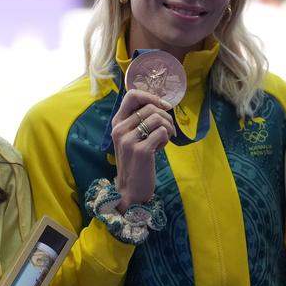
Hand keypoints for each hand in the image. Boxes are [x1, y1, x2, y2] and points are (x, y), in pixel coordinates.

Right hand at [111, 89, 176, 209]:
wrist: (130, 190)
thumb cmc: (135, 162)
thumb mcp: (131, 138)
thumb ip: (139, 121)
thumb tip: (161, 104)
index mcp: (117, 123)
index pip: (132, 95)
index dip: (151, 97)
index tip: (163, 107)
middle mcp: (120, 129)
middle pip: (150, 107)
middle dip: (166, 117)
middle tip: (168, 130)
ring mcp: (128, 140)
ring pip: (158, 118)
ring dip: (168, 128)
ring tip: (164, 140)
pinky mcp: (141, 150)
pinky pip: (162, 132)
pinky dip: (167, 139)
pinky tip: (160, 149)